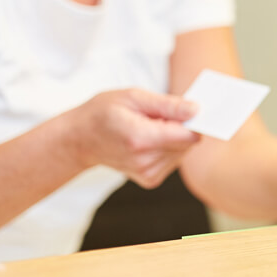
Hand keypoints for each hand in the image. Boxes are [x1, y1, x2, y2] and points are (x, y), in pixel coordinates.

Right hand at [65, 88, 200, 188]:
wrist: (79, 140)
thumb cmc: (103, 112)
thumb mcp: (133, 96)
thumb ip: (168, 105)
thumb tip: (197, 109)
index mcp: (141, 139)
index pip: (189, 135)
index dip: (195, 120)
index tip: (193, 107)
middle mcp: (146, 161)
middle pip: (189, 142)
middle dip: (182, 125)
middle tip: (159, 114)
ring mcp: (148, 173)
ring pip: (184, 150)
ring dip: (174, 136)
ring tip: (150, 126)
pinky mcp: (150, 179)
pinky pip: (174, 158)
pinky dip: (168, 146)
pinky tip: (149, 140)